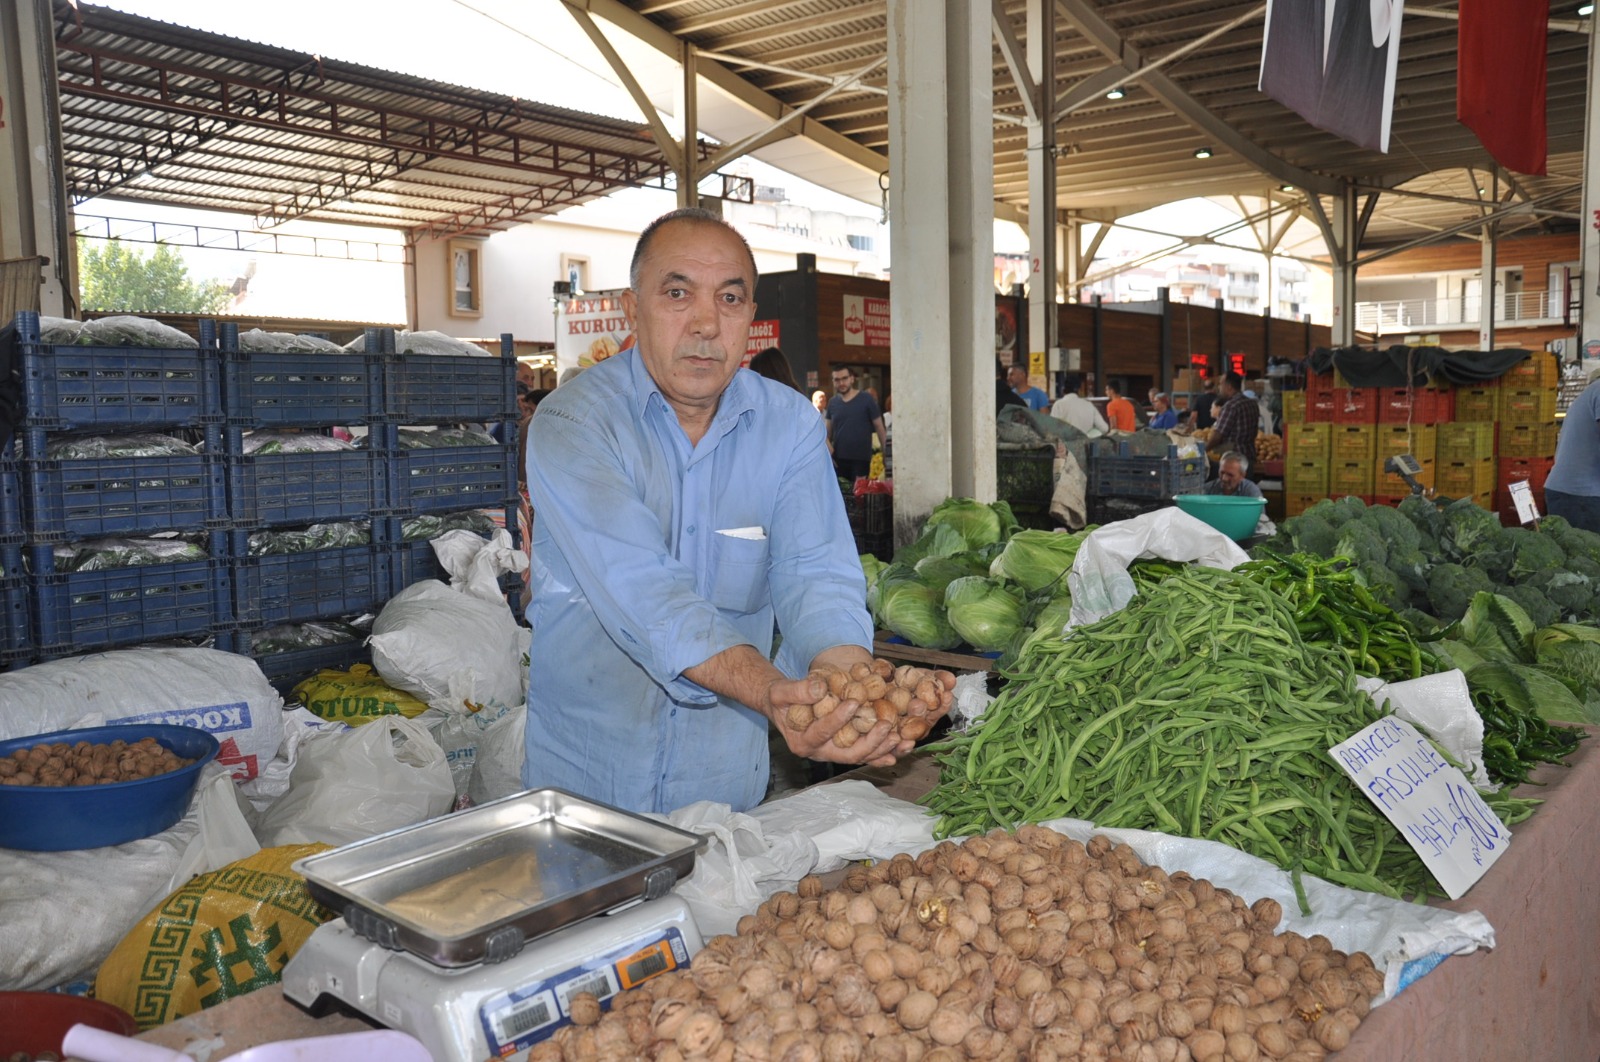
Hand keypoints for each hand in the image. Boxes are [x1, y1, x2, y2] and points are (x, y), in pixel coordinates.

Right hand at [768, 673, 904, 765]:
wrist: (784, 707)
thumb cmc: (781, 699)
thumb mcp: (781, 692)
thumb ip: (797, 691)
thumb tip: (820, 689)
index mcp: (802, 743)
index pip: (822, 733)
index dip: (837, 719)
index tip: (853, 703)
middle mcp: (820, 753)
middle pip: (847, 754)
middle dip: (869, 742)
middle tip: (886, 725)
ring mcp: (834, 753)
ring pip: (861, 757)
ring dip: (882, 749)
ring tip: (901, 738)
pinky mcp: (845, 748)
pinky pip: (867, 753)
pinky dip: (884, 751)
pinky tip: (901, 748)